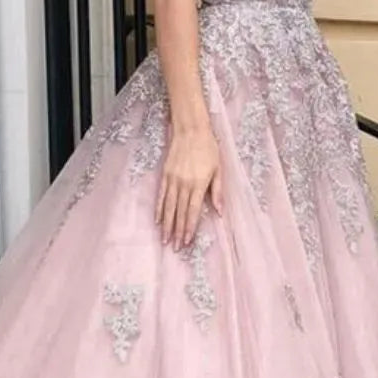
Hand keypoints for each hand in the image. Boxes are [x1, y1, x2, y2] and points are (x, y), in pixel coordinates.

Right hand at [155, 124, 222, 249]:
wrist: (191, 129)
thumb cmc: (209, 148)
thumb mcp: (219, 169)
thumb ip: (217, 191)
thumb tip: (219, 211)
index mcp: (198, 184)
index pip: (193, 211)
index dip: (189, 227)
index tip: (187, 241)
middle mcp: (184, 184)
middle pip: (180, 213)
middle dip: (178, 231)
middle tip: (175, 248)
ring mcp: (173, 180)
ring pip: (169, 207)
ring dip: (167, 225)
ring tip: (165, 239)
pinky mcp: (165, 175)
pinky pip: (161, 195)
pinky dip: (159, 209)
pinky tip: (158, 220)